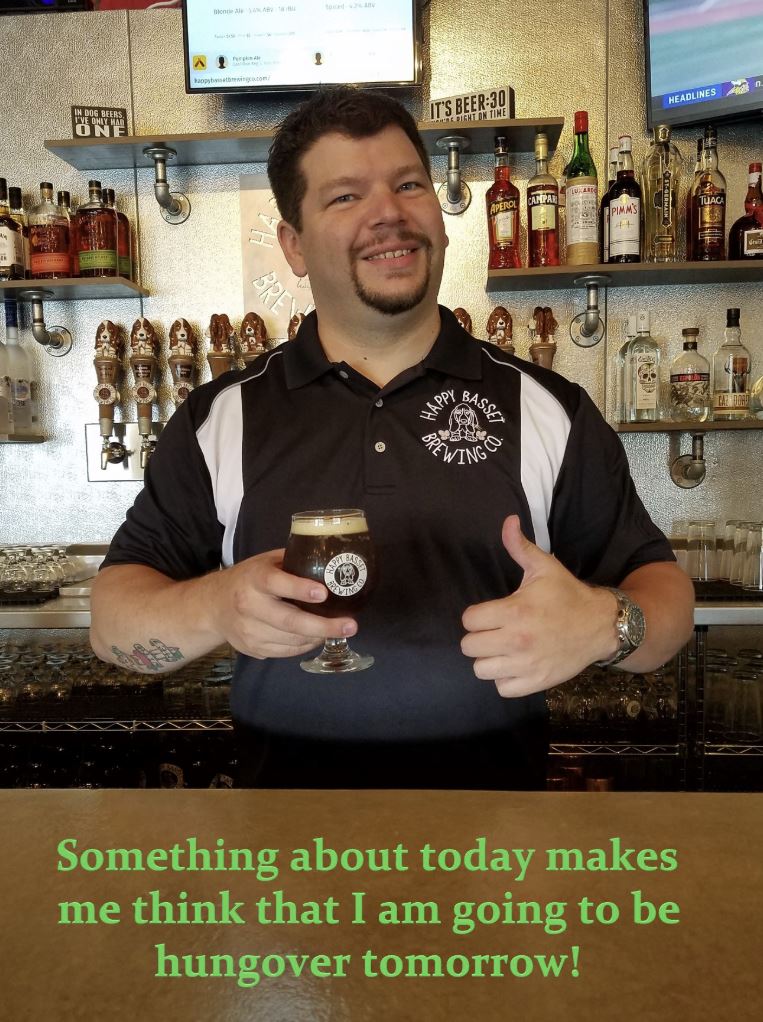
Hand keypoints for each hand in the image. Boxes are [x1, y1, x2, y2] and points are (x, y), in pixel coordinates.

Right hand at [211, 549, 357, 659]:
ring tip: (339, 629)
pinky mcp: (252, 648)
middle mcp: (249, 605)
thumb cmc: (248, 578)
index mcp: (254, 578)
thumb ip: (293, 562)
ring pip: (291, 640)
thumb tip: (332, 562)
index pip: (276, 583)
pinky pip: (286, 651)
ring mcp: (249, 631)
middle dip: (323, 625)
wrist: (212, 606)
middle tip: (350, 625)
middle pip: (289, 621)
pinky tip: (317, 636)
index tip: (324, 593)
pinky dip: (305, 645)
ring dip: (319, 636)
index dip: (300, 589)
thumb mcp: (266, 562)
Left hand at [461, 515, 615, 697]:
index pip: (468, 620)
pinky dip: (504, 679)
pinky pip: (502, 688)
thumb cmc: (567, 595)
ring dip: (489, 659)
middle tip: (495, 631)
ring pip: (481, 670)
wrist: (601, 625)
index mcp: (514, 611)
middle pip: (469, 646)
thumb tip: (508, 521)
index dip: (476, 615)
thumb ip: (520, 547)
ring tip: (503, 649)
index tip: (490, 613)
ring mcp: (526, 664)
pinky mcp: (536, 682)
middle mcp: (516, 640)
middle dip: (479, 637)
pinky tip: (515, 665)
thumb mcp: (545, 567)